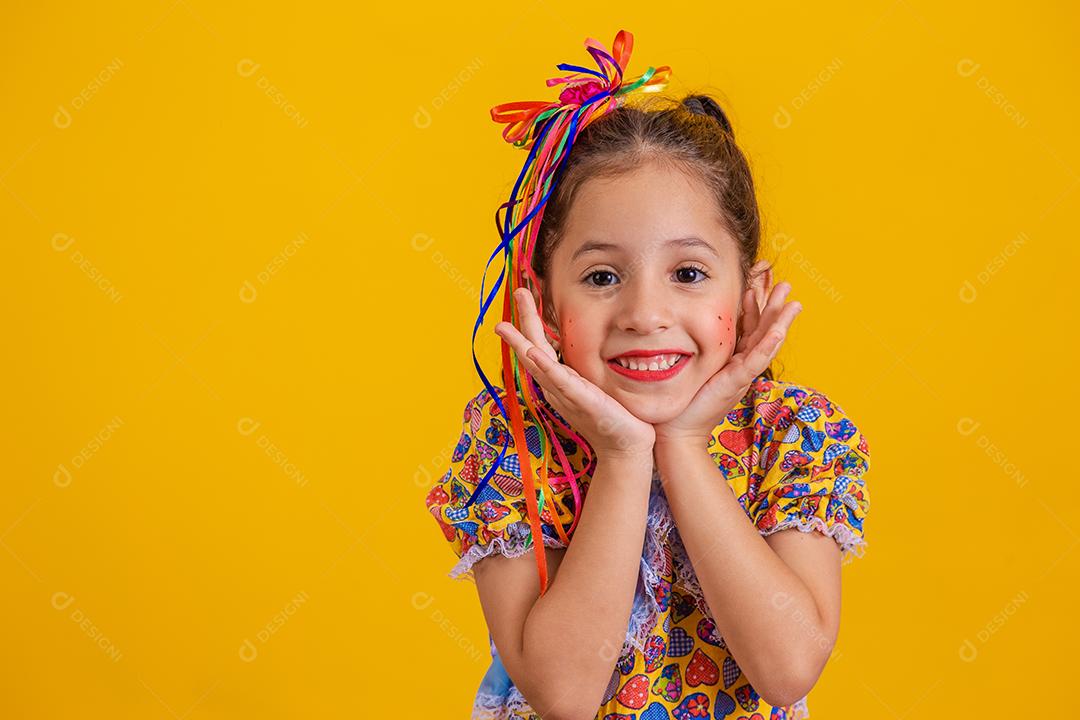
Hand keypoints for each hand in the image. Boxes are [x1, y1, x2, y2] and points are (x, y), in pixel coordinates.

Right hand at [493, 288, 655, 459]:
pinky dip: (548, 369)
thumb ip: (581, 368)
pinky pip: (563, 384)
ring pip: (539, 366)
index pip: (540, 346)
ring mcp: (568, 396)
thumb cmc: (615, 416)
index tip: (525, 293)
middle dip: (523, 322)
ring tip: (506, 326)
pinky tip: (536, 354)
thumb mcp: (594, 385)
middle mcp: (558, 387)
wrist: (627, 447)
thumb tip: (574, 348)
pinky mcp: (584, 403)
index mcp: (560, 380)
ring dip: (522, 344)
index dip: (531, 321)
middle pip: (532, 350)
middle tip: (517, 291)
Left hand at [653, 280, 802, 448]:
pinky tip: (779, 331)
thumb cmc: (683, 400)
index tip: (757, 284)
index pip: (748, 327)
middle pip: (763, 331)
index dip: (755, 306)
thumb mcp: (696, 367)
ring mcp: (741, 374)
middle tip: (786, 284)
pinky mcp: (735, 383)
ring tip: (794, 303)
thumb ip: (699, 350)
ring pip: (767, 344)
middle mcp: (741, 365)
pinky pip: (755, 361)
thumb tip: (684, 329)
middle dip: (775, 307)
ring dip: (781, 323)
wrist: (677, 431)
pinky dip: (768, 345)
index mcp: (733, 360)